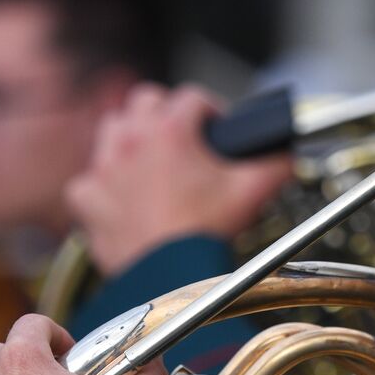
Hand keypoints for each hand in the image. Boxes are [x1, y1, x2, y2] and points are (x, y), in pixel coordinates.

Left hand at [67, 83, 293, 274]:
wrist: (170, 277)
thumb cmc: (206, 233)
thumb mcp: (254, 192)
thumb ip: (277, 162)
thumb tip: (287, 152)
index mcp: (170, 130)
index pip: (192, 97)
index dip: (211, 109)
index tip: (218, 127)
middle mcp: (131, 141)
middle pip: (145, 101)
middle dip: (166, 113)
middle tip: (185, 138)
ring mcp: (104, 168)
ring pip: (112, 130)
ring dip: (131, 138)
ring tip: (153, 161)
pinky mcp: (87, 198)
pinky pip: (89, 179)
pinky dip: (105, 185)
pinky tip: (123, 197)